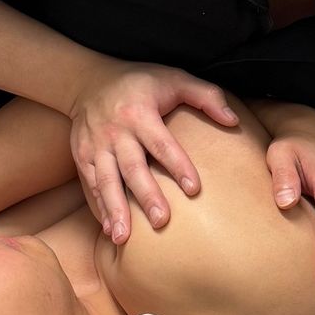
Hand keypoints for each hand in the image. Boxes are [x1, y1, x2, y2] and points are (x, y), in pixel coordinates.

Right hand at [70, 63, 237, 243]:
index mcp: (139, 113)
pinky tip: (111, 229)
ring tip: (123, 237)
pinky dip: (100, 208)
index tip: (194, 189)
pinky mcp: (82, 156)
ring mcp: (95, 145)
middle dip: (146, 195)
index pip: (162, 143)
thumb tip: (233, 120)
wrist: (88, 80)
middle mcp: (115, 131)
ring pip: (106, 181)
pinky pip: (91, 184)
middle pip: (132, 167)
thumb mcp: (175, 77)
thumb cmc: (141, 82)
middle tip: (161, 221)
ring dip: (115, 209)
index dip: (178, 166)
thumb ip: (206, 96)